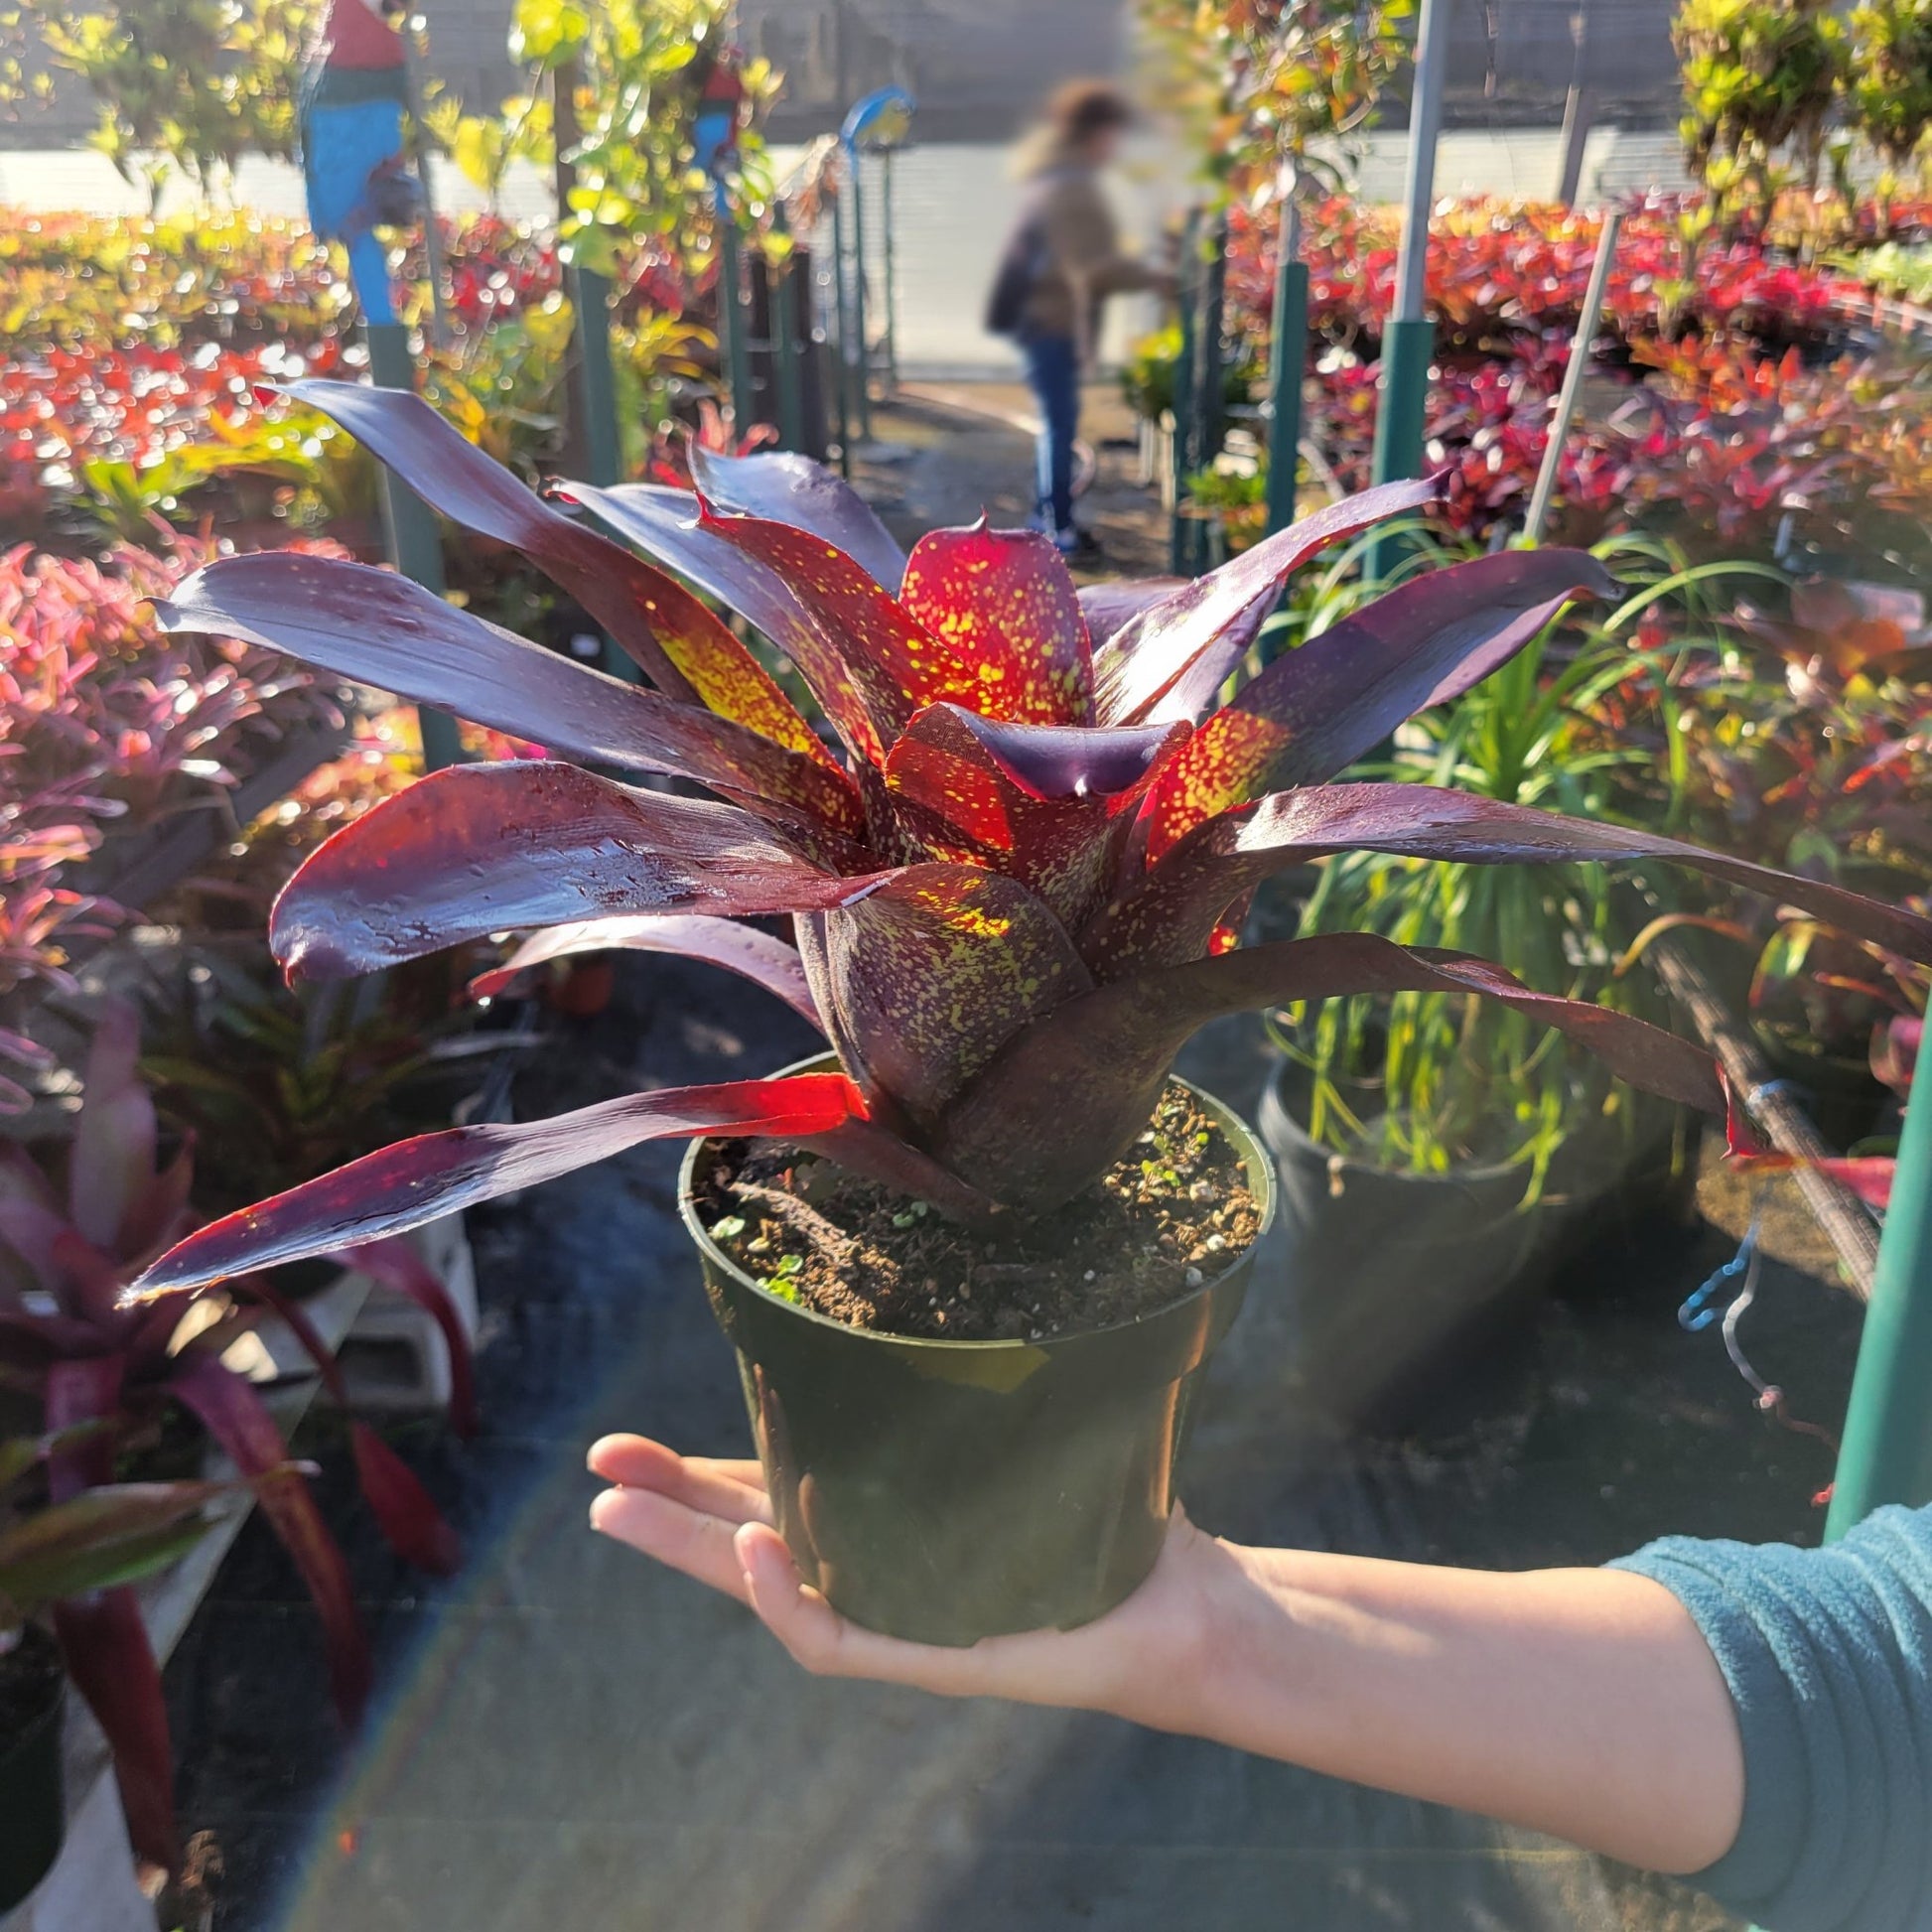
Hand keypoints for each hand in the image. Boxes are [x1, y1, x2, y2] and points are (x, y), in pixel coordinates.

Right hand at [587, 1433, 1237, 1730]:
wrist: (1182, 1602)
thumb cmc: (1112, 1506)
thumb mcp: (1027, 1423)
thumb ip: (975, 1373)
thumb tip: (948, 1263)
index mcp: (885, 1514)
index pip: (772, 1492)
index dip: (698, 1470)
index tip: (625, 1442)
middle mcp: (877, 1568)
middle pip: (747, 1543)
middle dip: (667, 1507)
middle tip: (595, 1466)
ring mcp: (897, 1614)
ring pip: (769, 1590)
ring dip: (692, 1548)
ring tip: (619, 1505)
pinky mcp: (932, 1654)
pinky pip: (837, 1638)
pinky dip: (784, 1597)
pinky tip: (746, 1549)